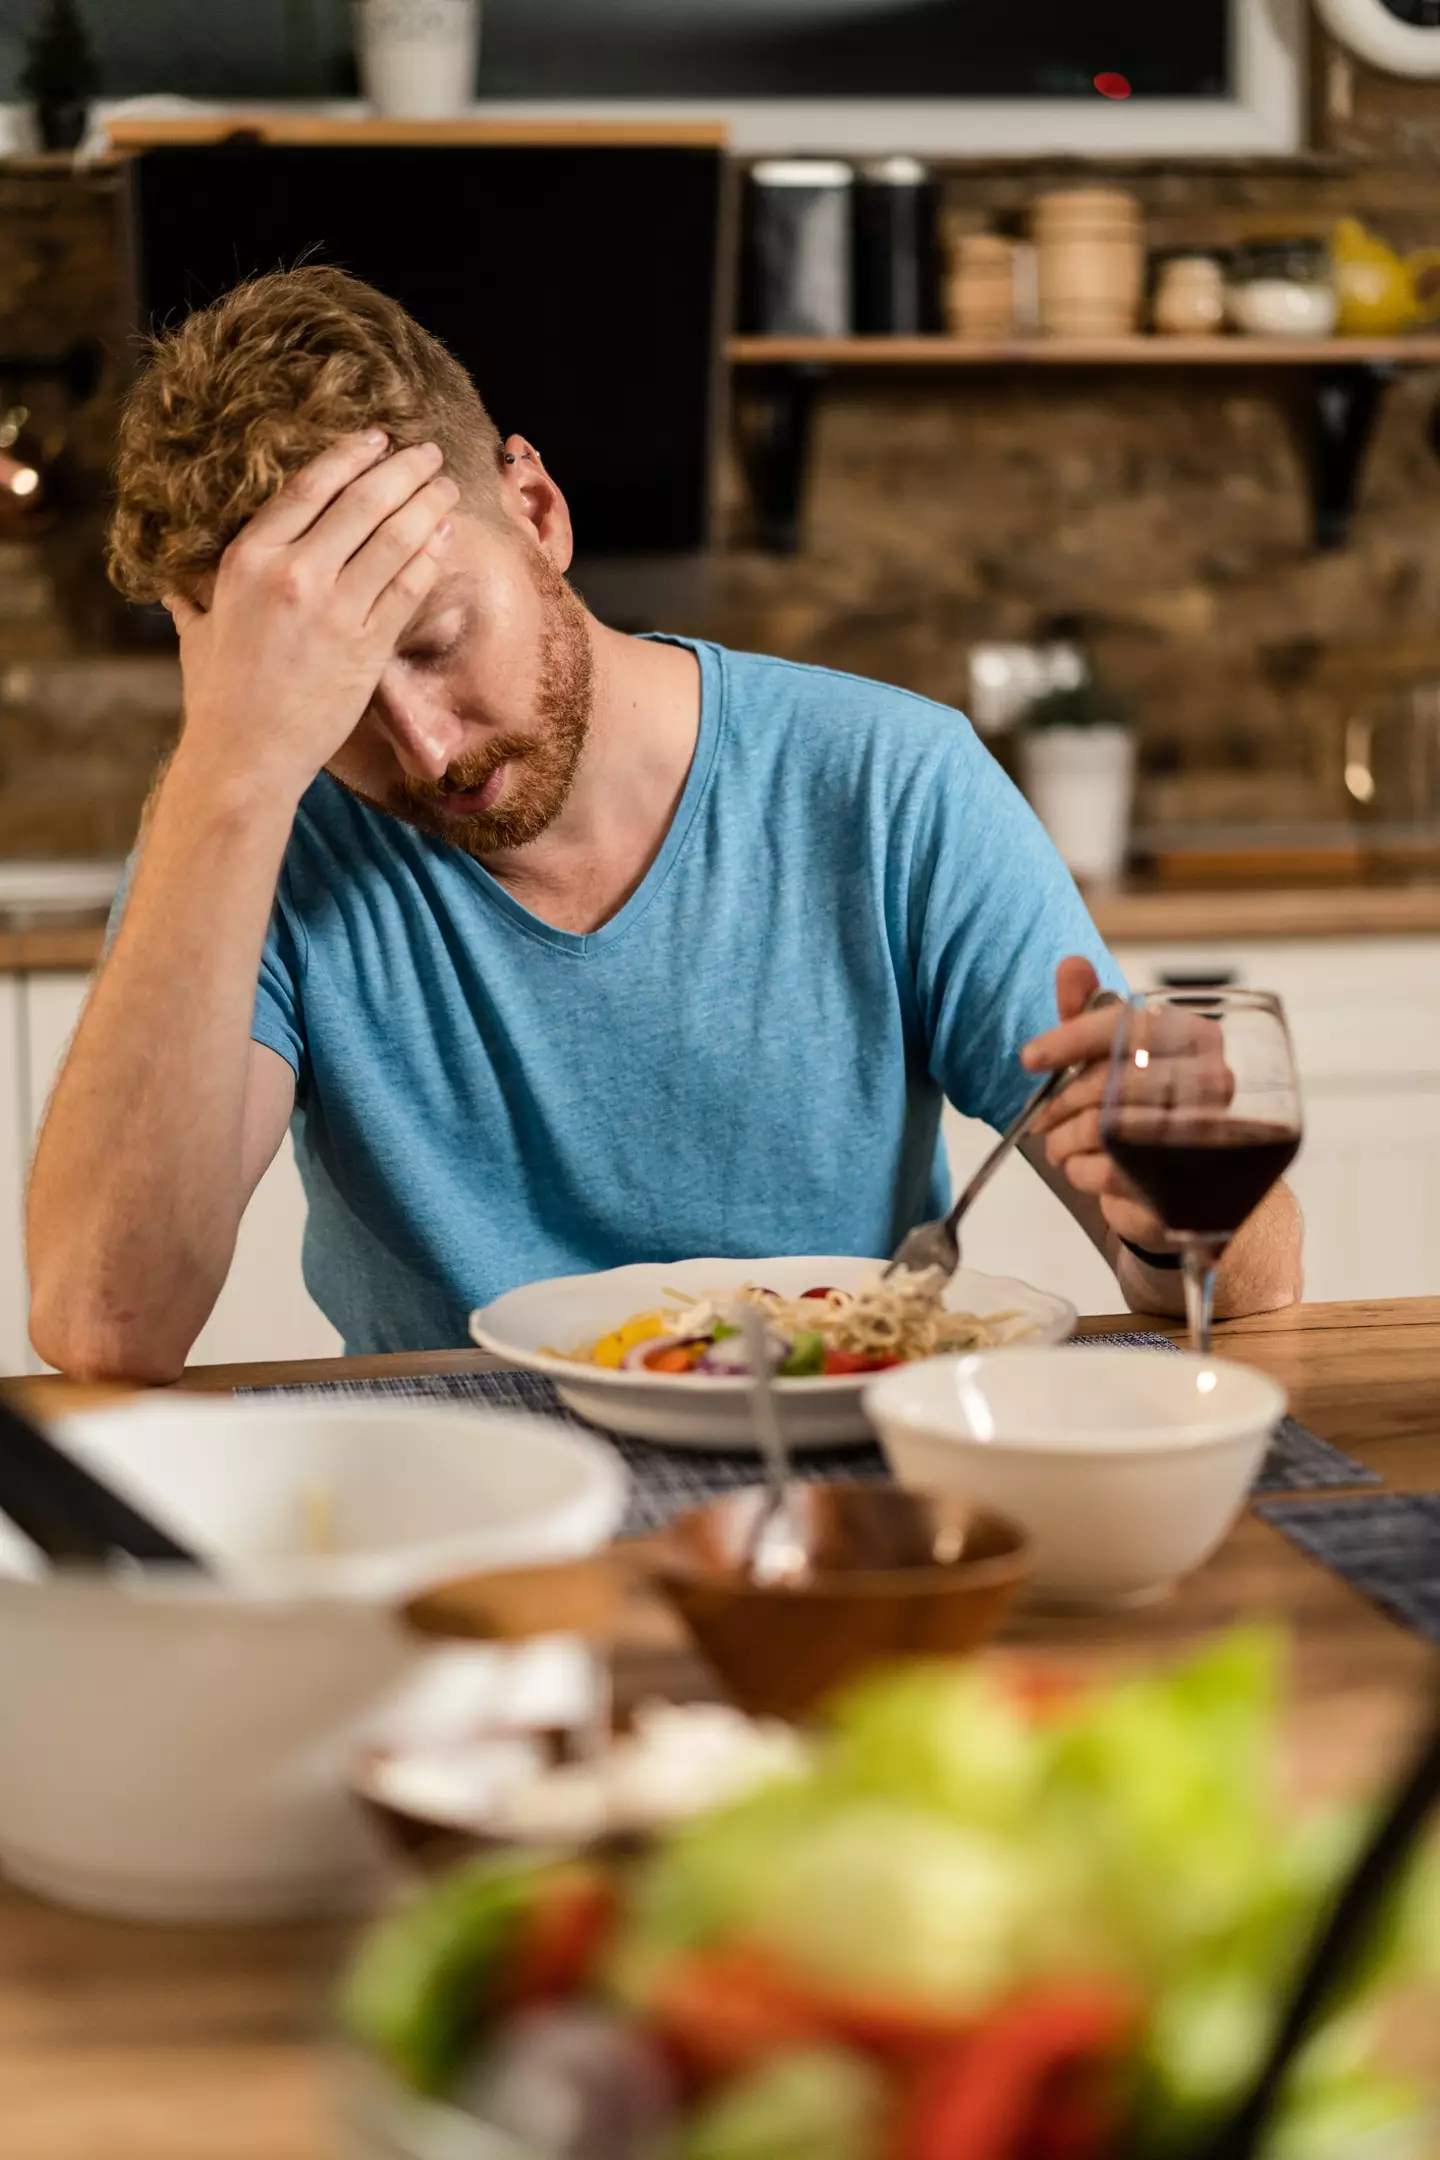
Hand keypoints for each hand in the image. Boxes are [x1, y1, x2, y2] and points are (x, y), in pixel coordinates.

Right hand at [165, 433, 458, 799]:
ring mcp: (335, 609)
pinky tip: (443, 537)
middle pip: (362, 503)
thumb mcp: (196, 630)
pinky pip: (408, 587)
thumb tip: (175, 582)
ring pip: (394, 539)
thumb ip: (192, 595)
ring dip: (426, 505)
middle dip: (402, 471)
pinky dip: (429, 556)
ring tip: (446, 486)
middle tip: (428, 454)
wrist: (246, 756)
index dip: (349, 456)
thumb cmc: (218, 695)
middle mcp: (294, 574)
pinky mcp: (368, 646)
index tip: (376, 439)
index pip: (308, 487)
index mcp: (247, 559)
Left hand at [1021, 956, 1227, 1254]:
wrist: (1183, 1181)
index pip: (1127, 1027)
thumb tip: (1070, 964)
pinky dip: (1077, 1171)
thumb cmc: (1142, 1105)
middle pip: (1110, 1084)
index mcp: (1197, 1038)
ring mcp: (1206, 1136)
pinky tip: (1081, 1168)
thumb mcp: (1112, 1053)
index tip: (1029, 1058)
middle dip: (1059, 1105)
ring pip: (1103, 1130)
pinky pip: (1107, 1172)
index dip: (1070, 1040)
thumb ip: (1088, 1011)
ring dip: (1063, 1141)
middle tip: (1040, 1120)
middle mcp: (1213, 1082)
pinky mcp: (1186, 1184)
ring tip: (1057, 1146)